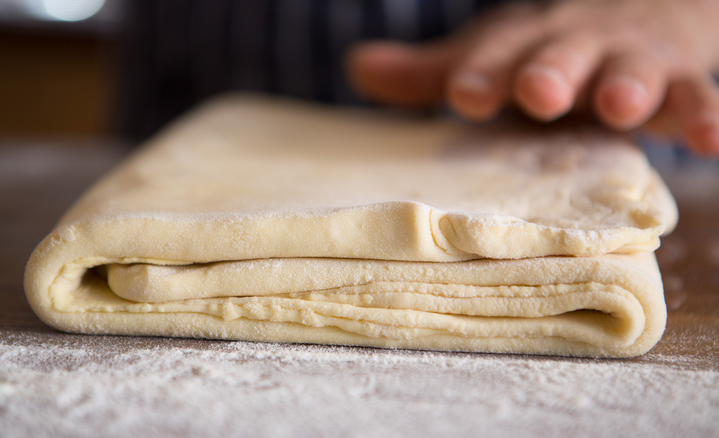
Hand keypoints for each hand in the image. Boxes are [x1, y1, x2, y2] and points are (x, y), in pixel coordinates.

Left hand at [346, 0, 718, 155]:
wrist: (629, 12)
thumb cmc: (541, 52)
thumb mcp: (488, 58)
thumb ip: (430, 72)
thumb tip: (355, 66)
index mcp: (521, 47)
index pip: (497, 56)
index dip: (482, 73)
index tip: (465, 95)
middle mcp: (574, 50)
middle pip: (562, 58)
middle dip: (551, 73)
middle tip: (537, 92)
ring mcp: (630, 64)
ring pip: (634, 72)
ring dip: (629, 86)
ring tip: (621, 106)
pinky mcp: (681, 84)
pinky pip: (698, 99)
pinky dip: (707, 118)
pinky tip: (713, 142)